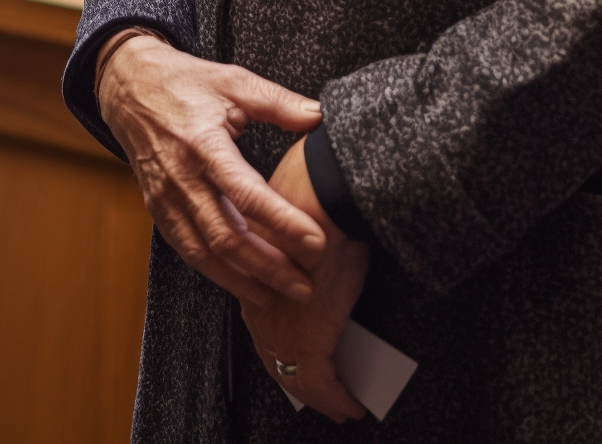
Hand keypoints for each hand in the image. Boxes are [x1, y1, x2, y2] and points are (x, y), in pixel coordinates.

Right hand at [94, 31, 326, 303]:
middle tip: (307, 285)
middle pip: (227, 236)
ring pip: (206, 252)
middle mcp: (181, 177)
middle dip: (270, 266)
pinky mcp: (159, 209)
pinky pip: (189, 250)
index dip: (283, 222)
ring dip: (245, 279)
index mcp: (203, 143)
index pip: (247, 193)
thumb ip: (278, 102)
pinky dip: (218, 273)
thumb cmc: (184, 82)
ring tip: (282, 295)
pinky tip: (246, 284)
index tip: (317, 241)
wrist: (128, 86)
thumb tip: (321, 117)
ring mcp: (166, 198)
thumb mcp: (232, 81)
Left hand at [238, 137, 369, 423]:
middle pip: (274, 353)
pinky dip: (336, 398)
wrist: (319, 196)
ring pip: (294, 373)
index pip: (260, 323)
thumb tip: (312, 256)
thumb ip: (290, 249)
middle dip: (294, 377)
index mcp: (250, 276)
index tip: (291, 358)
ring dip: (317, 394)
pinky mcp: (307, 336)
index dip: (277, 346)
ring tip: (338, 405)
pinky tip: (351, 405)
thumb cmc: (310, 199)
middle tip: (319, 395)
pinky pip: (320, 383)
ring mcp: (280, 322)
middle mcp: (259, 305)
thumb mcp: (289, 224)